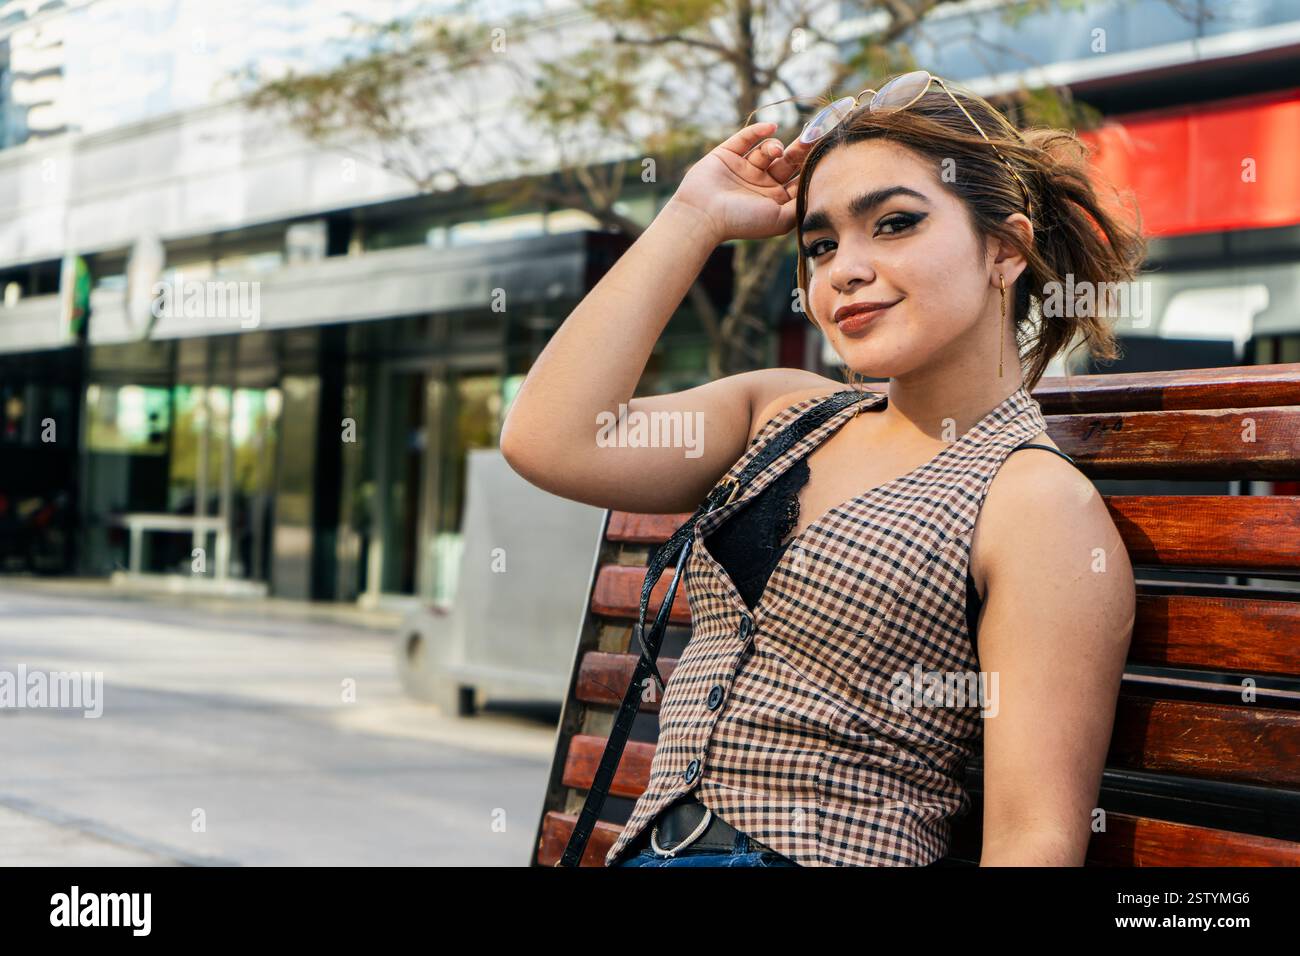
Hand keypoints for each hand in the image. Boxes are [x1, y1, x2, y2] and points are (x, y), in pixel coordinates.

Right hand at [668, 121, 811, 243]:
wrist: (703, 216)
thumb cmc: (742, 221)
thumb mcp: (781, 220)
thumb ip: (801, 205)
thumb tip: (821, 187)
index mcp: (774, 200)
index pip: (798, 178)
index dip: (811, 164)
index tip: (825, 149)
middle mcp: (761, 184)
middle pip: (787, 161)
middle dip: (800, 149)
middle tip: (813, 135)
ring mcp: (743, 169)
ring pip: (767, 149)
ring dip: (775, 146)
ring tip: (775, 151)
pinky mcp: (727, 155)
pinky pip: (745, 138)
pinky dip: (758, 131)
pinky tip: (771, 128)